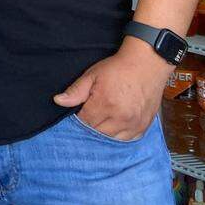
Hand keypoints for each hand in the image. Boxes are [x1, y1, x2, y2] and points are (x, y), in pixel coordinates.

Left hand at [53, 37, 170, 139]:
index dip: (79, 117)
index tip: (79, 111)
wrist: (146, 64)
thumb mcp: (92, 75)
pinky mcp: (143, 126)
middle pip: (97, 133)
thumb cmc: (117, 68)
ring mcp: (134, 123)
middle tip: (90, 114)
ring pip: (112, 139)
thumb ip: (76, 91)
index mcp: (105, 104)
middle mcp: (120, 117)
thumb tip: (58, 101)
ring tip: (102, 119)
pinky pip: (127, 140)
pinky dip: (119, 136)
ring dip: (104, 132)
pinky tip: (115, 126)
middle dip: (90, 125)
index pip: (85, 122)